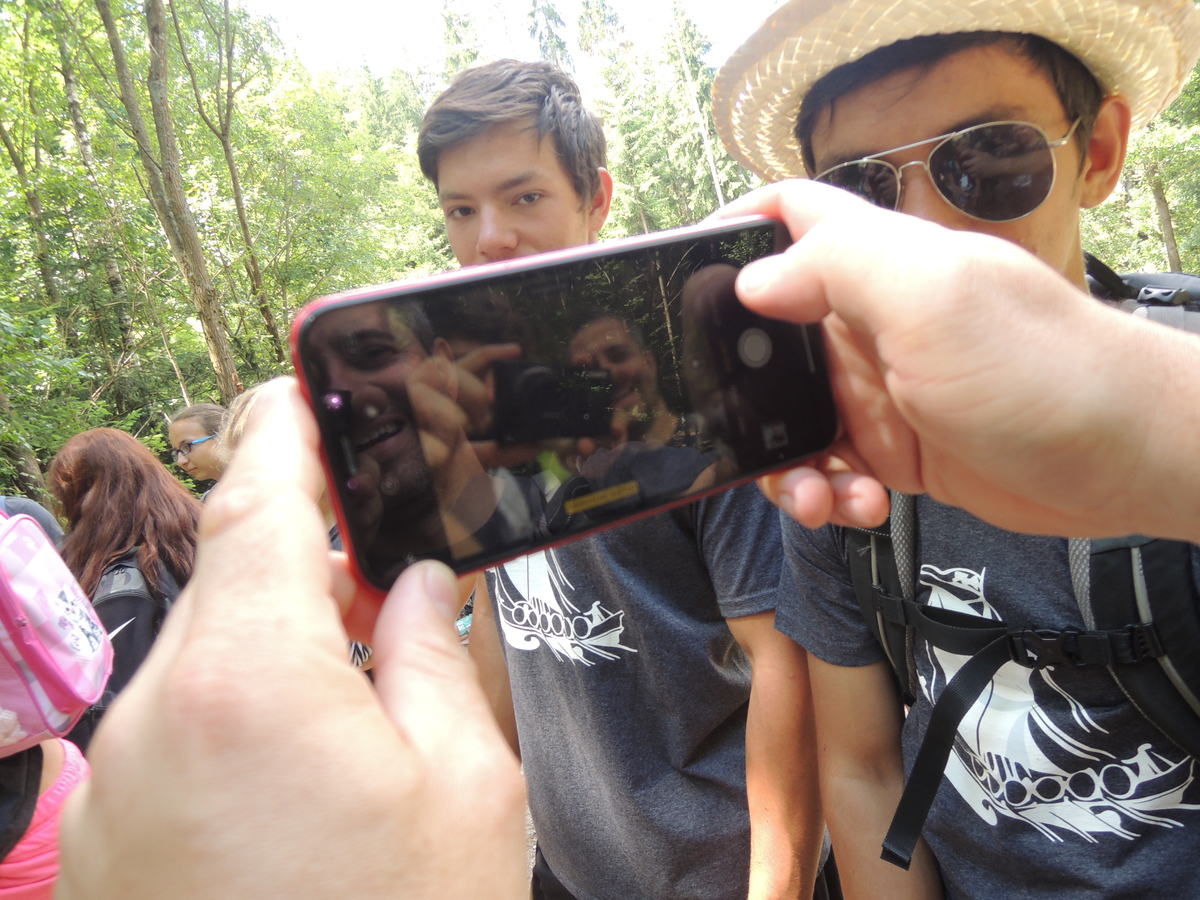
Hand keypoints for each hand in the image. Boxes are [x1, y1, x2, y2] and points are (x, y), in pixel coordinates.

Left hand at [57, 378, 526, 899]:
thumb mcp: (463, 788)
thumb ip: (425, 656)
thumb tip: (405, 584)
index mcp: (246, 681)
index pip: (258, 503)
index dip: (282, 430)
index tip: (299, 384)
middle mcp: (148, 722)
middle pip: (226, 587)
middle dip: (299, 569)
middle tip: (378, 582)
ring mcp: (107, 793)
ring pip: (196, 669)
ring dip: (270, 659)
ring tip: (354, 705)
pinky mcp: (97, 852)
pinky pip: (168, 742)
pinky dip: (231, 727)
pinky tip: (298, 782)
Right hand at [716, 180, 1199, 540]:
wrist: (1124, 459)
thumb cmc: (1041, 371)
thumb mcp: (932, 302)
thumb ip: (838, 269)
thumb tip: (751, 278)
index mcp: (872, 266)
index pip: (788, 217)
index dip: (732, 232)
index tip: (682, 279)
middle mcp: (866, 322)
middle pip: (767, 336)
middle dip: (740, 385)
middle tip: (733, 426)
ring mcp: (880, 389)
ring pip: (789, 418)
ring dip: (783, 461)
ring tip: (813, 493)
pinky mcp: (896, 449)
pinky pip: (830, 469)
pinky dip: (828, 493)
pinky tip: (858, 505)